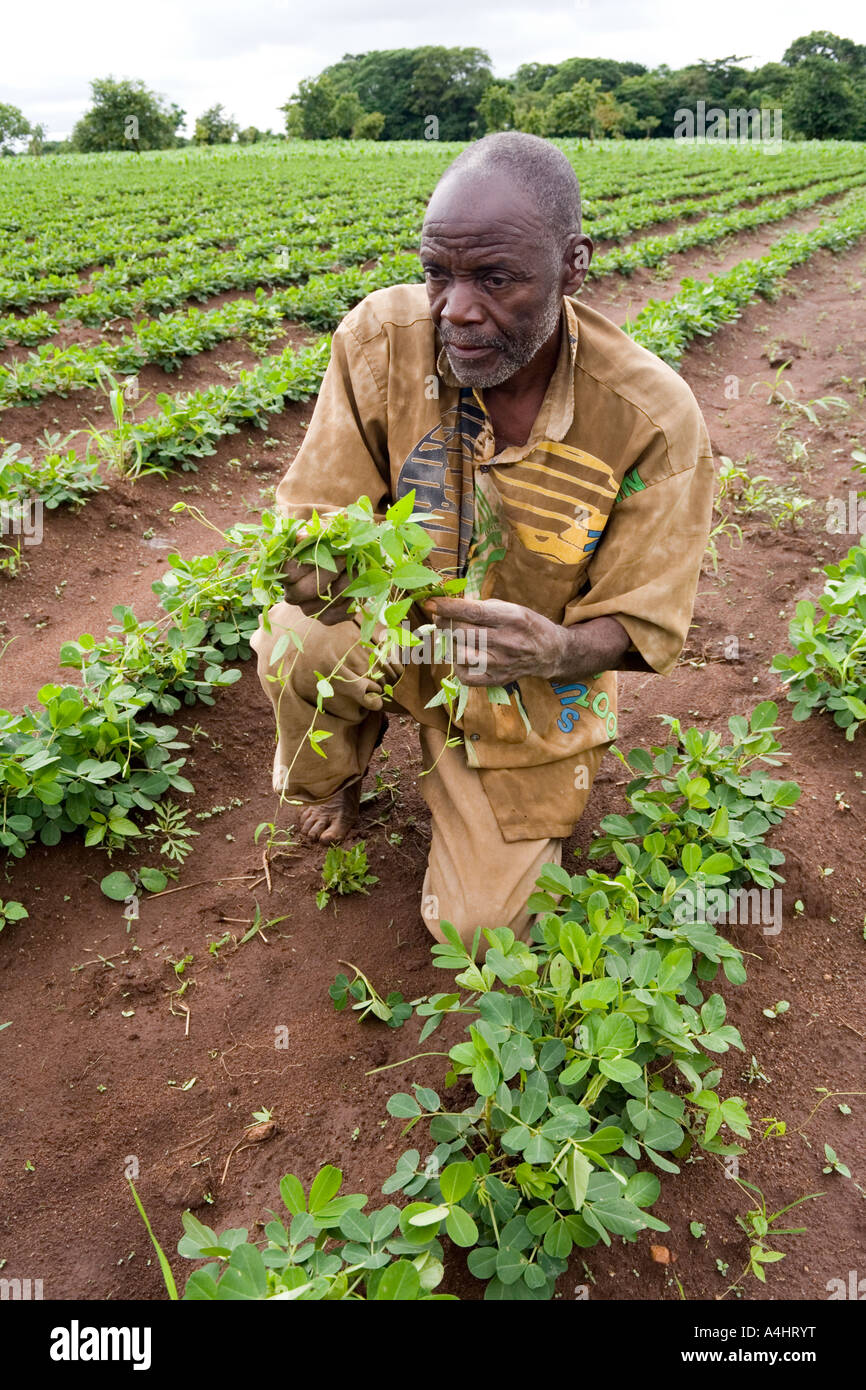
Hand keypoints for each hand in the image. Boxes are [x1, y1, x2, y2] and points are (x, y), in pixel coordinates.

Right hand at [282, 532, 352, 625]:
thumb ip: (311, 534)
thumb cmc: (326, 543)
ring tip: (357, 565)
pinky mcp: (328, 619)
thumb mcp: (318, 533)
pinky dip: (357, 595)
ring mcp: (310, 610)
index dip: (314, 559)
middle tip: (347, 557)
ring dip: (350, 580)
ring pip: (332, 598)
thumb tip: (304, 538)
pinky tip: (359, 582)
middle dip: (333, 571)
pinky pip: (345, 610)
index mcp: (285, 573)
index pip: (291, 571)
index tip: (334, 549)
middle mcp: (293, 595)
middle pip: (310, 589)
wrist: (342, 560)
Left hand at [425, 596, 564, 685]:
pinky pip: (463, 675)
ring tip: (454, 636)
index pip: (473, 612)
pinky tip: (463, 654)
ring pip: (458, 654)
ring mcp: (500, 664)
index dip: (448, 607)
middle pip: (462, 632)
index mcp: (511, 618)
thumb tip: (449, 605)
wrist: (550, 653)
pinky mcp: (496, 680)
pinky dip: (456, 664)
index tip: (429, 602)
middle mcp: (506, 642)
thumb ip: (482, 607)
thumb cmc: (526, 625)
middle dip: (444, 622)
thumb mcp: (511, 607)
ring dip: (449, 642)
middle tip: (441, 617)